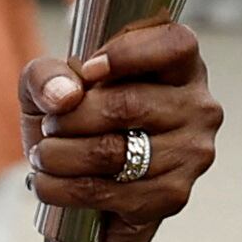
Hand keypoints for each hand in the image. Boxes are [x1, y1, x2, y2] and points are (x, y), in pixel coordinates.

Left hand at [24, 21, 220, 241]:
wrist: (80, 180)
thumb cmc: (73, 117)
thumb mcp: (50, 82)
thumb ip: (47, 74)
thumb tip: (65, 95)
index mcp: (180, 64)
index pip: (174, 45)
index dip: (127, 54)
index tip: (86, 70)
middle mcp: (198, 107)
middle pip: (129, 105)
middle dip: (73, 118)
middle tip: (49, 125)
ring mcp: (192, 154)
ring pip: (115, 152)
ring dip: (61, 156)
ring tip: (42, 155)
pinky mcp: (173, 196)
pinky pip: (111, 193)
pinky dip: (65, 189)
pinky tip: (47, 182)